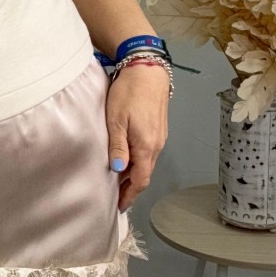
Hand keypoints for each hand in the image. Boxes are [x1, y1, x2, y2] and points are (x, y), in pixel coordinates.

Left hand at [105, 64, 169, 210]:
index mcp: (146, 146)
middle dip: (131, 188)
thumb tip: (118, 171)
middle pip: (145, 174)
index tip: (119, 206)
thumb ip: (118, 147)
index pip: (140, 180)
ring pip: (147, 163)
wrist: (147, 70)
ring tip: (118, 180)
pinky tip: (127, 159)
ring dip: (134, 174)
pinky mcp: (158, 129)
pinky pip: (149, 152)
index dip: (130, 195)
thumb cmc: (129, 93)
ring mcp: (160, 137)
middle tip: (116, 196)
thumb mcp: (116, 120)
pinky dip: (138, 161)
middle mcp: (157, 145)